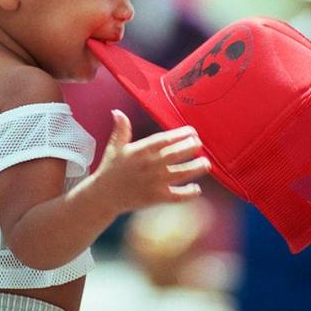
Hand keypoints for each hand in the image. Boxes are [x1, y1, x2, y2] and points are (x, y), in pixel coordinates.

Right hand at [91, 109, 210, 214]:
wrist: (104, 196)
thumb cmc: (110, 170)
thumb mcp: (114, 147)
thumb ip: (121, 129)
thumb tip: (117, 112)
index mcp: (141, 151)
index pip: (165, 139)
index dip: (181, 134)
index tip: (192, 131)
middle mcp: (150, 165)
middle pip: (176, 154)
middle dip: (192, 147)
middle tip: (200, 144)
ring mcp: (155, 182)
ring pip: (181, 173)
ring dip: (196, 168)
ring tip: (206, 164)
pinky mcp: (157, 197)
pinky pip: (178, 195)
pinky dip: (189, 193)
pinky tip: (197, 188)